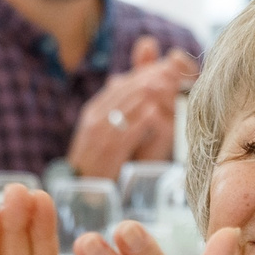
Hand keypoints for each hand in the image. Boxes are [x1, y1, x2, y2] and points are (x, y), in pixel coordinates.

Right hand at [67, 37, 196, 178]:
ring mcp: (98, 134)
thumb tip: (128, 83)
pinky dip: (140, 121)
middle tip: (171, 71)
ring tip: (168, 86)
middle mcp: (95, 117)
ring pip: (125, 106)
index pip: (121, 84)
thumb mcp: (109, 131)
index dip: (143, 73)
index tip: (164, 65)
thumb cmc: (101, 160)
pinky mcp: (106, 151)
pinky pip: (125, 132)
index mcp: (95, 110)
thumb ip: (121, 108)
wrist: (83, 189)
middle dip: (149, 79)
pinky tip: (155, 114)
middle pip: (124, 91)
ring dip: (147, 95)